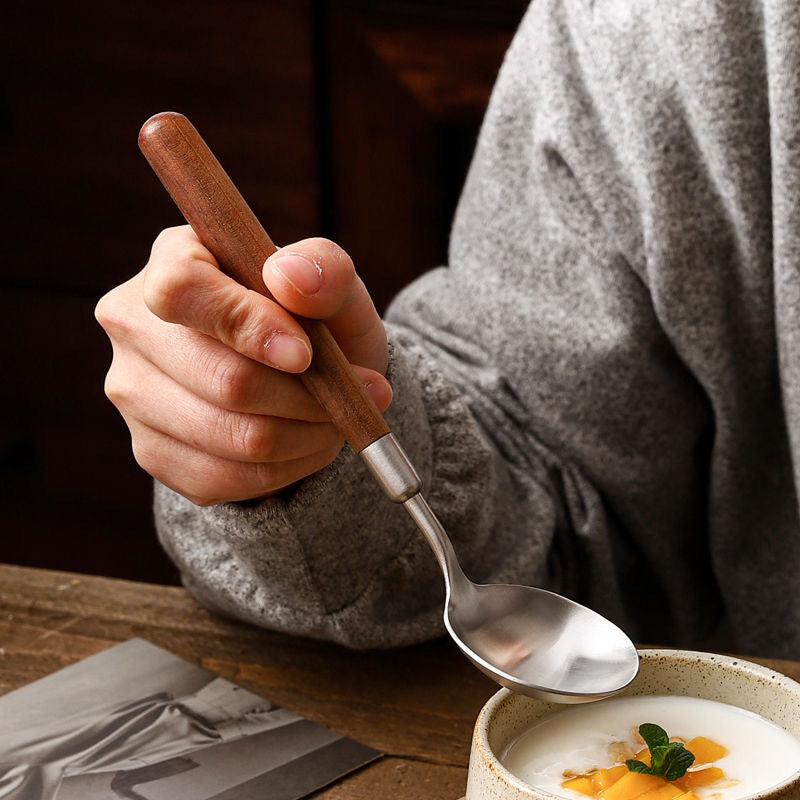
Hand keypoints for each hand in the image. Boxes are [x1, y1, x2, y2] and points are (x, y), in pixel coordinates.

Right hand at [95, 225, 390, 504]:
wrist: (303, 375)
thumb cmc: (313, 317)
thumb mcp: (335, 285)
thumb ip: (324, 269)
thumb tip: (291, 276)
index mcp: (173, 259)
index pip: (182, 291)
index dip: (249, 327)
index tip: (306, 354)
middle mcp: (135, 326)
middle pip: (223, 380)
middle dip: (307, 396)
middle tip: (362, 394)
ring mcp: (134, 393)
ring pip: (232, 437)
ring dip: (306, 435)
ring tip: (340, 418)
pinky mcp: (152, 451)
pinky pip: (226, 478)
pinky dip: (287, 467)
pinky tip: (310, 443)